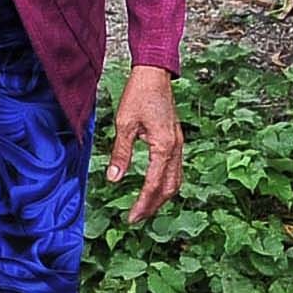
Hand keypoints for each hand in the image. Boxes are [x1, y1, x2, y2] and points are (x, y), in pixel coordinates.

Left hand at [105, 65, 184, 222]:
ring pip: (176, 180)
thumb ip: (120, 154)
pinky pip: (175, 169)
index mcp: (164, 146)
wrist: (154, 74)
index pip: (154, 184)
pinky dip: (166, 183)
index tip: (131, 218)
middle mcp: (175, 148)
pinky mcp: (176, 139)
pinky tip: (155, 187)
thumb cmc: (138, 95)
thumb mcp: (124, 125)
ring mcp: (178, 144)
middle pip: (169, 187)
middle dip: (153, 206)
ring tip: (145, 208)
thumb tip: (113, 179)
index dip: (142, 204)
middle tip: (137, 218)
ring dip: (161, 197)